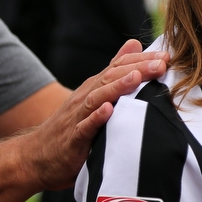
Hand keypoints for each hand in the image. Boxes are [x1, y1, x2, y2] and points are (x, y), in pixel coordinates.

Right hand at [21, 40, 168, 189]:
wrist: (35, 157)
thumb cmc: (72, 126)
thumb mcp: (94, 94)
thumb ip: (114, 71)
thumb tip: (134, 44)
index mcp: (95, 87)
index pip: (120, 66)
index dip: (143, 59)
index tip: (167, 55)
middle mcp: (86, 97)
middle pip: (112, 76)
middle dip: (138, 68)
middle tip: (162, 63)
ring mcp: (78, 117)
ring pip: (98, 97)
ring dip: (118, 87)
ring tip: (137, 78)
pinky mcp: (72, 139)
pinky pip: (84, 127)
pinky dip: (96, 118)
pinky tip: (109, 111)